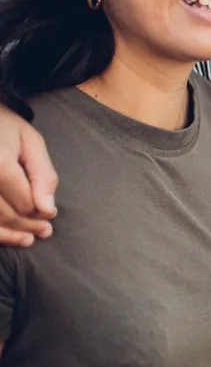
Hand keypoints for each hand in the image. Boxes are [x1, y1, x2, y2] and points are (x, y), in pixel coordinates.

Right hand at [0, 110, 57, 246]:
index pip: (24, 200)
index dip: (39, 212)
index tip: (50, 215)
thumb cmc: (5, 127)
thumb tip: (48, 210)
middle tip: (45, 232)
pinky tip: (5, 234)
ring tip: (27, 239)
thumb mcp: (31, 142)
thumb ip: (43, 175)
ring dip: (8, 234)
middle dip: (27, 226)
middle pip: (4, 214)